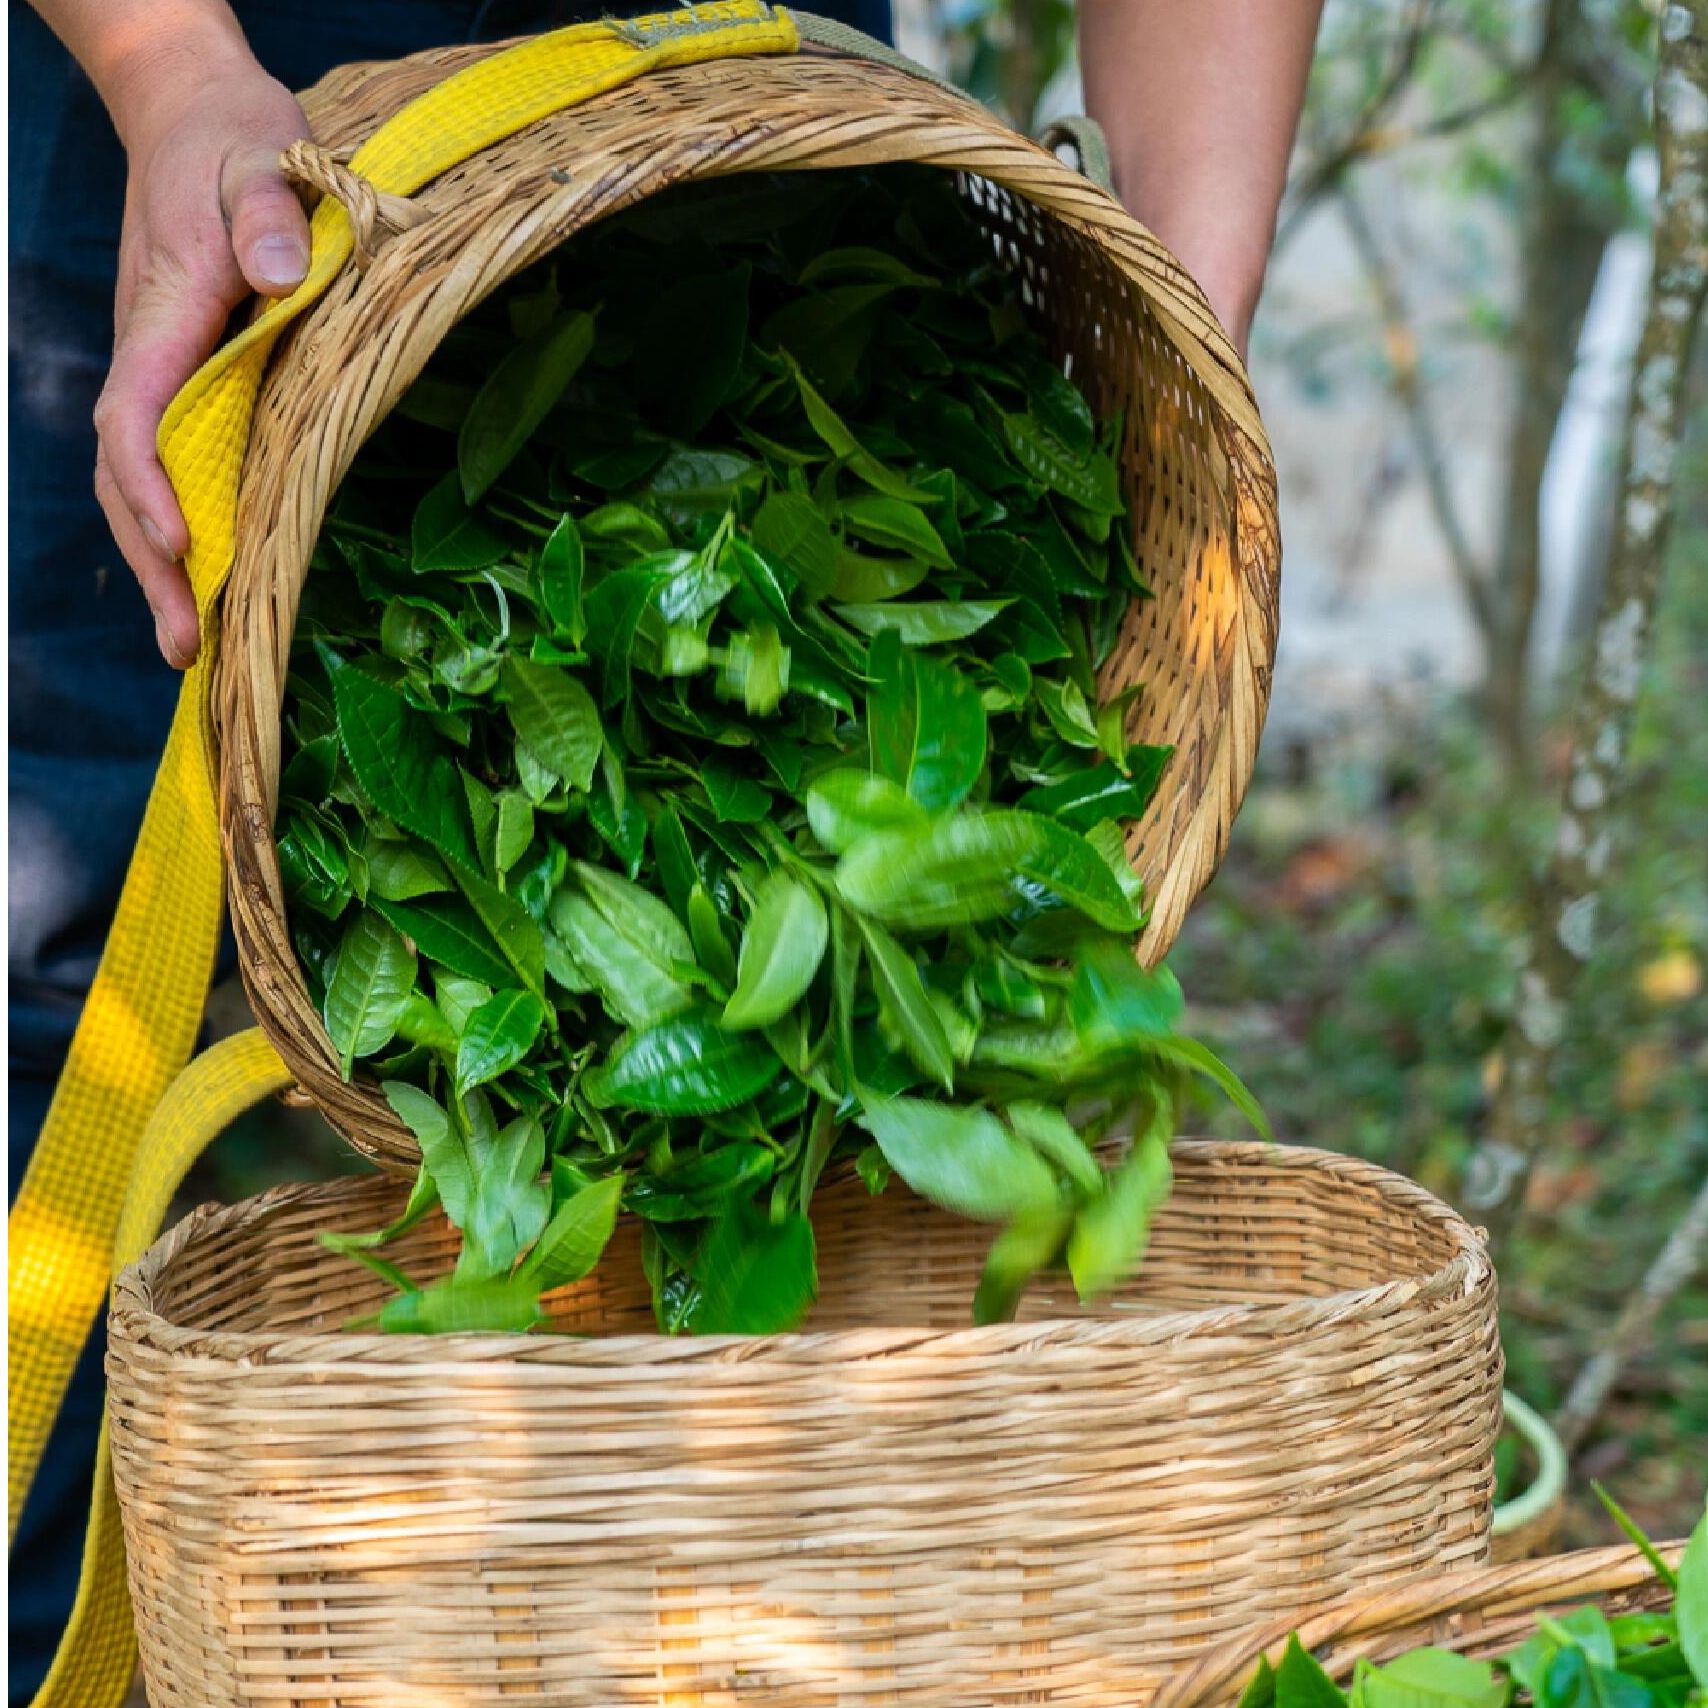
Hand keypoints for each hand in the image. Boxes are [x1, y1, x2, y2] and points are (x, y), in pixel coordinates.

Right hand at [94, 34, 310, 667]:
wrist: (194, 114)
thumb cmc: (234, 138)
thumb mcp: (263, 156)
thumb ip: (271, 211)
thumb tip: (280, 273)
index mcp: (165, 311)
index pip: (134, 414)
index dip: (147, 485)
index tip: (177, 546)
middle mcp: (151, 352)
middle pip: (127, 473)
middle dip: (153, 564)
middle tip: (188, 651)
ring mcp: (162, 368)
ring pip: (143, 477)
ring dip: (162, 564)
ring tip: (193, 648)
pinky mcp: (187, 376)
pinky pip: (172, 460)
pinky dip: (179, 526)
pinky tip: (207, 581)